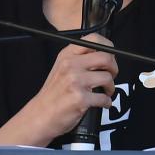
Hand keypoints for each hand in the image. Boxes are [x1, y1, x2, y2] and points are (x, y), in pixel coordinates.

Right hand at [0, 34, 117, 146]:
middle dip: (114, 68)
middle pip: (106, 58)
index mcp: (67, 55)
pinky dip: (106, 102)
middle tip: (111, 75)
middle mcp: (70, 65)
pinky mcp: (80, 98)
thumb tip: (105, 55)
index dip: (109, 47)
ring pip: (108, 78)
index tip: (110, 57)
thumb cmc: (53, 94)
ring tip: (104, 92)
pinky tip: (101, 103)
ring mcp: (75, 81)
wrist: (40, 115)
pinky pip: (104, 98)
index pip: (94, 39)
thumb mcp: (61, 68)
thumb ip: (80, 59)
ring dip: (110, 88)